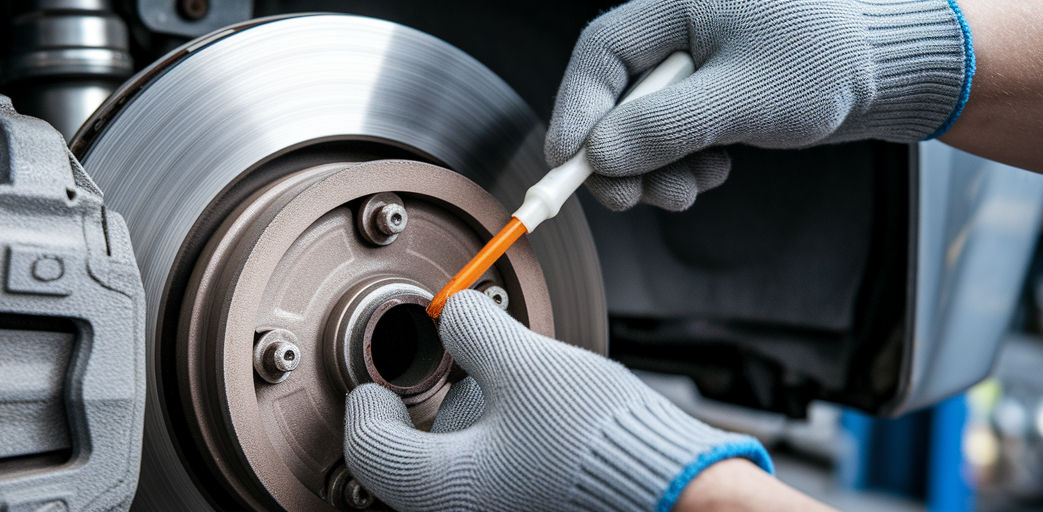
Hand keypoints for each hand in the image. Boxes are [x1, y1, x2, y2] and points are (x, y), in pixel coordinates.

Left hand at [343, 290, 771, 511]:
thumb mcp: (526, 363)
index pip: (368, 444)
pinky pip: (493, 479)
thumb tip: (452, 316)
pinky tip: (542, 425)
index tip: (381, 378)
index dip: (370, 399)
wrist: (674, 490)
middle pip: (411, 456)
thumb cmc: (601, 443)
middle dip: (436, 404)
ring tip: (522, 397)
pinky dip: (504, 447)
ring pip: (455, 467)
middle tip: (467, 370)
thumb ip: (473, 331)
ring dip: (474, 423)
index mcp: (439, 485)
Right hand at [547, 0, 970, 210]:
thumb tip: (601, 156)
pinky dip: (682, 164)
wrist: (894, 73)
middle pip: (612, 97)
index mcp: (676, 5)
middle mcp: (678, 31)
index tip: (570, 163)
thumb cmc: (833, 63)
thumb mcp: (743, 98)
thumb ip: (666, 126)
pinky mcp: (710, 94)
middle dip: (618, 155)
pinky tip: (713, 170)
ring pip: (640, 125)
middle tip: (630, 198)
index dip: (576, 112)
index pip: (600, 56)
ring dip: (654, 169)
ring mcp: (694, 65)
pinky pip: (671, 135)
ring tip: (689, 188)